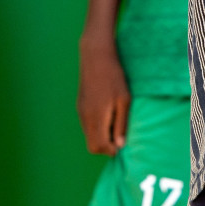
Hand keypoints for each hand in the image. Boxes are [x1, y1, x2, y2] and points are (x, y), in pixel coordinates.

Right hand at [77, 36, 130, 154]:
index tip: (122, 142)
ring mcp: (81, 111)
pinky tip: (107, 113)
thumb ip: (121, 124)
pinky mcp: (80, 106)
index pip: (99, 146)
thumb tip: (120, 145)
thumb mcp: (124, 100)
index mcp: (96, 117)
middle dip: (106, 146)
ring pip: (89, 135)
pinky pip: (87, 125)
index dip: (111, 150)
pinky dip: (97, 127)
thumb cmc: (114, 76)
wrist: (96, 56)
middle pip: (92, 145)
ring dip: (101, 136)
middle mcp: (85, 117)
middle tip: (119, 134)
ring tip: (115, 121)